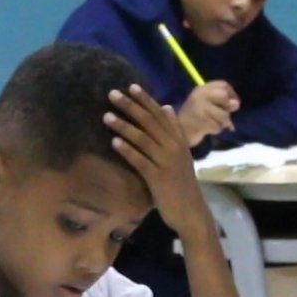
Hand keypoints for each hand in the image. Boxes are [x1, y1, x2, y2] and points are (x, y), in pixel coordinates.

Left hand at [105, 84, 213, 239]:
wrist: (190, 210)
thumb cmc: (180, 181)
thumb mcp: (179, 153)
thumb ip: (172, 131)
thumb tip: (165, 107)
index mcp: (178, 140)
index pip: (160, 115)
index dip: (146, 100)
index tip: (131, 86)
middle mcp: (173, 147)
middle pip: (150, 122)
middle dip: (131, 107)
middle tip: (112, 94)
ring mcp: (166, 162)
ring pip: (143, 139)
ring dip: (124, 126)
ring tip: (106, 116)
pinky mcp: (158, 178)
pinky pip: (140, 161)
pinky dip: (127, 151)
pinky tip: (113, 142)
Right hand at [176, 80, 238, 147]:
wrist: (178, 132)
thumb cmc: (196, 118)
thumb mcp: (209, 105)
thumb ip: (224, 102)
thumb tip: (236, 104)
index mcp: (201, 89)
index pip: (223, 85)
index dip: (231, 94)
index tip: (231, 103)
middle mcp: (199, 96)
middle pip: (224, 95)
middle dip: (226, 107)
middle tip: (221, 114)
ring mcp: (198, 108)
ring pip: (223, 114)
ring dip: (222, 122)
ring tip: (212, 123)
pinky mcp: (200, 122)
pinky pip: (218, 126)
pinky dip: (216, 130)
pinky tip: (207, 129)